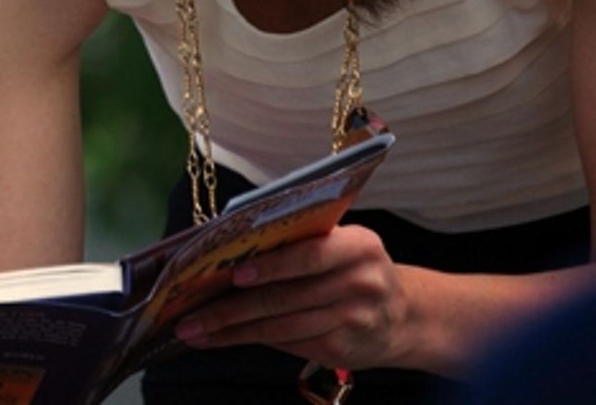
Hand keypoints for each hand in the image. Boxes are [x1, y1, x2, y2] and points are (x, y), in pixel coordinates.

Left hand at [173, 225, 412, 369]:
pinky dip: (251, 340)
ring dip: (232, 330)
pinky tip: (222, 338)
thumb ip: (300, 244)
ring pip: (280, 327)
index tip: (234, 274)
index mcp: (358, 245)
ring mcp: (352, 320)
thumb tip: (232, 255)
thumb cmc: (355, 268)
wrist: (404, 315)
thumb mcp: (342, 245)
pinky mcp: (341, 350)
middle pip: (286, 298)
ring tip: (194, 331)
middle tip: (191, 315)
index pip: (310, 255)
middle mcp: (360, 283)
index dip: (272, 266)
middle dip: (232, 308)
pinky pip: (287, 342)